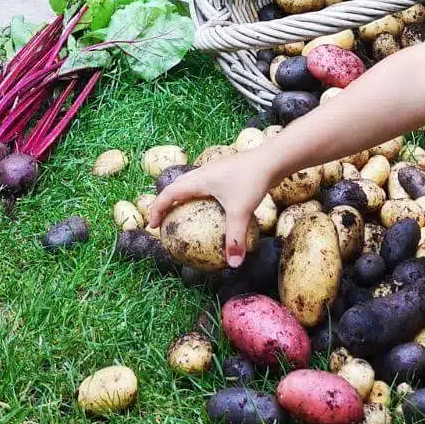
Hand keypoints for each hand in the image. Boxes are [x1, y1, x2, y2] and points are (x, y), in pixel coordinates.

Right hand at [147, 151, 272, 266]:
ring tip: (184, 215)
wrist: (272, 159)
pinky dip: (200, 196)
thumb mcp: (241, 212)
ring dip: (183, 197)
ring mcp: (215, 171)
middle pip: (176, 187)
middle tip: (165, 221)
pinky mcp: (226, 172)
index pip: (169, 194)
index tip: (152, 226)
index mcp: (199, 180)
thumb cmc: (252, 181)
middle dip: (167, 203)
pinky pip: (206, 184)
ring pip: (190, 183)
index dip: (157, 209)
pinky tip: (213, 208)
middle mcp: (203, 173)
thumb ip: (235, 238)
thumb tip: (232, 264)